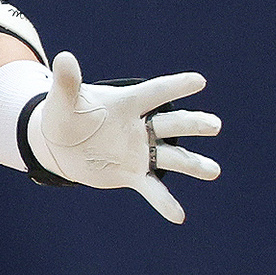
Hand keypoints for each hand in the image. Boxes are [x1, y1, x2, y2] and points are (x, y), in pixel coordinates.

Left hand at [32, 52, 220, 223]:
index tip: (199, 81)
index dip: (175, 87)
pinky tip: (179, 216)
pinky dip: (164, 203)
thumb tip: (64, 58)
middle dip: (192, 124)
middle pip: (170, 125)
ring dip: (193, 164)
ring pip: (171, 158)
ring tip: (213, 171)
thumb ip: (67, 81)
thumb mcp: (62, 99)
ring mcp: (139, 153)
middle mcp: (139, 128)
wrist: (61, 144)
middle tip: (214, 125)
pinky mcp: (132, 175)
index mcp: (127, 103)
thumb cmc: (65, 114)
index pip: (155, 92)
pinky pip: (152, 189)